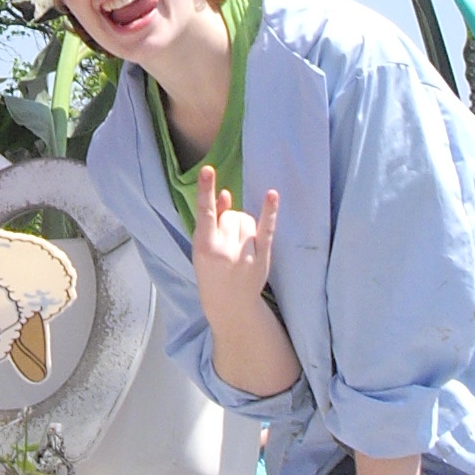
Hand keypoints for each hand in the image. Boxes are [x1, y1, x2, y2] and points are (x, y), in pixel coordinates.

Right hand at [191, 168, 279, 319]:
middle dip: (229, 221)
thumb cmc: (211, 273)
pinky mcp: (262, 256)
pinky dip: (269, 210)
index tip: (208, 169)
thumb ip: (211, 222)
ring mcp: (245, 253)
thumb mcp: (202, 250)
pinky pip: (266, 227)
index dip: (206, 190)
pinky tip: (272, 194)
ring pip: (246, 219)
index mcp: (204, 246)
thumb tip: (224, 194)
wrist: (229, 304)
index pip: (205, 212)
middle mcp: (224, 249)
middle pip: (231, 214)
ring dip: (244, 225)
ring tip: (239, 244)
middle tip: (227, 241)